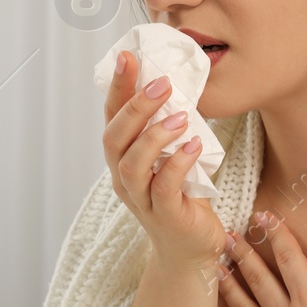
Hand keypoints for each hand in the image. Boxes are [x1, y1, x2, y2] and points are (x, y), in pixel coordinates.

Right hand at [102, 50, 223, 267]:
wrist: (190, 249)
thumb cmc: (182, 197)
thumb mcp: (173, 155)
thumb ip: (169, 126)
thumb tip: (178, 84)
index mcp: (123, 158)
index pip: (112, 117)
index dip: (117, 87)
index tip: (128, 57)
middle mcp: (124, 178)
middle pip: (115, 139)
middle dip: (135, 107)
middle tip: (161, 83)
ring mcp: (141, 199)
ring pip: (133, 164)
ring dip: (155, 136)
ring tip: (182, 116)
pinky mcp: (165, 216)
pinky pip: (164, 187)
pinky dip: (178, 163)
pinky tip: (195, 145)